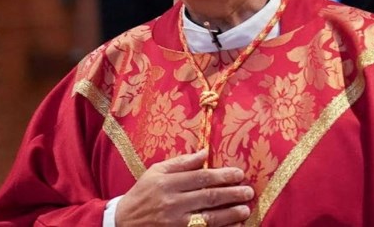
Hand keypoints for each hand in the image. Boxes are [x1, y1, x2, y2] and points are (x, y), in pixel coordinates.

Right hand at [115, 149, 253, 226]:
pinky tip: (234, 226)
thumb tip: (205, 153)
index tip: (239, 174)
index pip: (201, 177)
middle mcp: (172, 203)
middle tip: (248, 191)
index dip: (222, 175)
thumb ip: (181, 163)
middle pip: (208, 197)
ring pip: (208, 218)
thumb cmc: (143, 192)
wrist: (124, 221)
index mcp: (167, 183)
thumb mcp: (156, 171)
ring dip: (230, 214)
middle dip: (231, 194)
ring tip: (245, 209)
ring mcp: (175, 223)